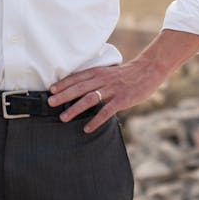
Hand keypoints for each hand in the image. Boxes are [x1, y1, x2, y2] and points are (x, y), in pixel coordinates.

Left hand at [48, 59, 168, 133]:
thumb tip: (79, 89)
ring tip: (64, 118)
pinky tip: (87, 128)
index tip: (51, 90)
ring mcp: (112, 89)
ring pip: (90, 99)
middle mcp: (103, 79)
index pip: (77, 78)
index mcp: (99, 72)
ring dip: (75, 109)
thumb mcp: (108, 72)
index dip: (63, 84)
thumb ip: (95, 79)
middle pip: (80, 88)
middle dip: (63, 96)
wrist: (148, 70)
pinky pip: (106, 111)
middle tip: (50, 103)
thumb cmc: (126, 74)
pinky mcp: (122, 99)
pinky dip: (96, 120)